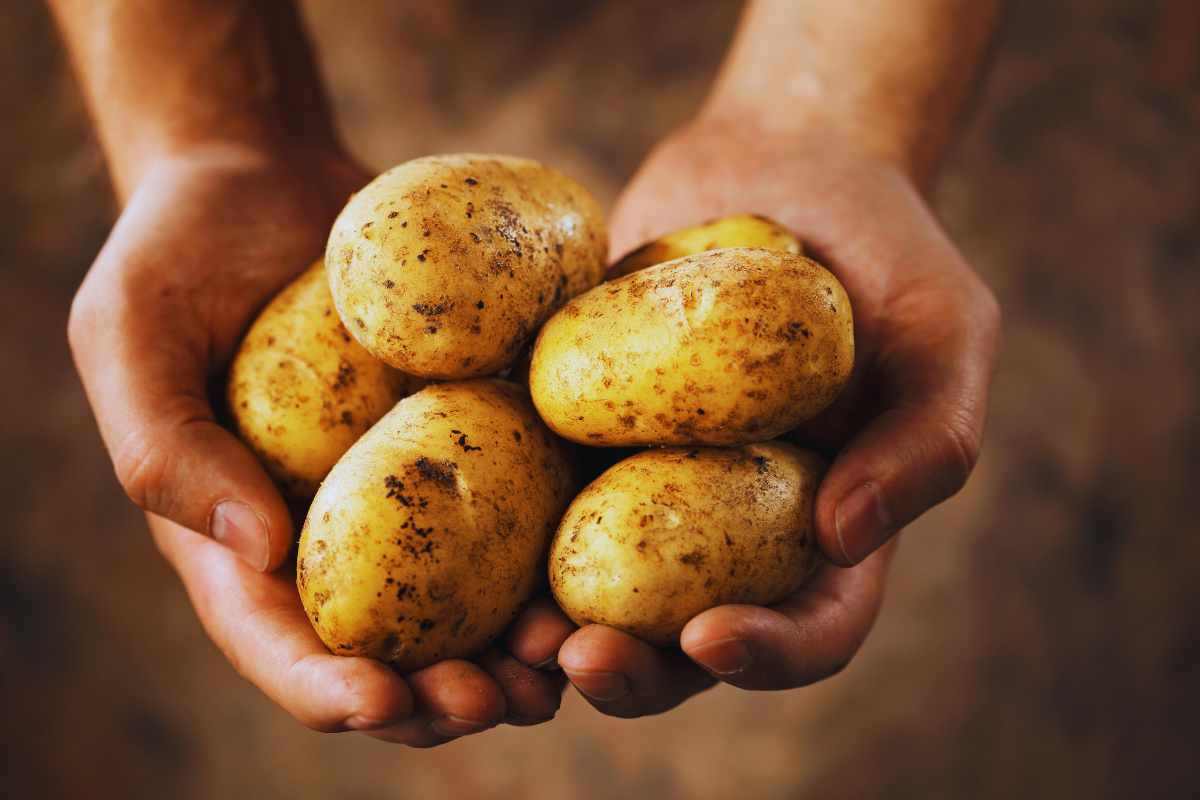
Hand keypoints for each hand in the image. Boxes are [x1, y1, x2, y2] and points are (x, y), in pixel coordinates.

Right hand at [69, 143, 572, 743]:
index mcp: (241, 538)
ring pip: (472, 602)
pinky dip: (561, 549)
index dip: (325, 688)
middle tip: (498, 702)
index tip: (378, 701)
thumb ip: (166, 445)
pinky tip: (605, 563)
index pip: (279, 641)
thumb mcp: (130, 333)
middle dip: (442, 696)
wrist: (271, 178)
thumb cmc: (180, 252)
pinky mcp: (475, 438)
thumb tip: (256, 552)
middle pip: (392, 648)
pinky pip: (523, 505)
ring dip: (518, 649)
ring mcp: (414, 493)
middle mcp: (337, 534)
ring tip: (566, 661)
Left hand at [555, 117, 999, 715]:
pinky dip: (499, 526)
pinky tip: (461, 522)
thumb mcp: (943, 329)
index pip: (811, 626)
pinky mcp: (581, 431)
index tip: (709, 637)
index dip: (767, 655)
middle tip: (578, 659)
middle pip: (685, 640)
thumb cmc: (882, 248)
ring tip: (512, 632)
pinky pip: (535, 488)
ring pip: (597, 588)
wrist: (779, 164)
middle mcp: (732, 526)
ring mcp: (646, 483)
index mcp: (827, 526)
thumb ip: (928, 437)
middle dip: (634, 670)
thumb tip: (843, 538)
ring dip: (552, 629)